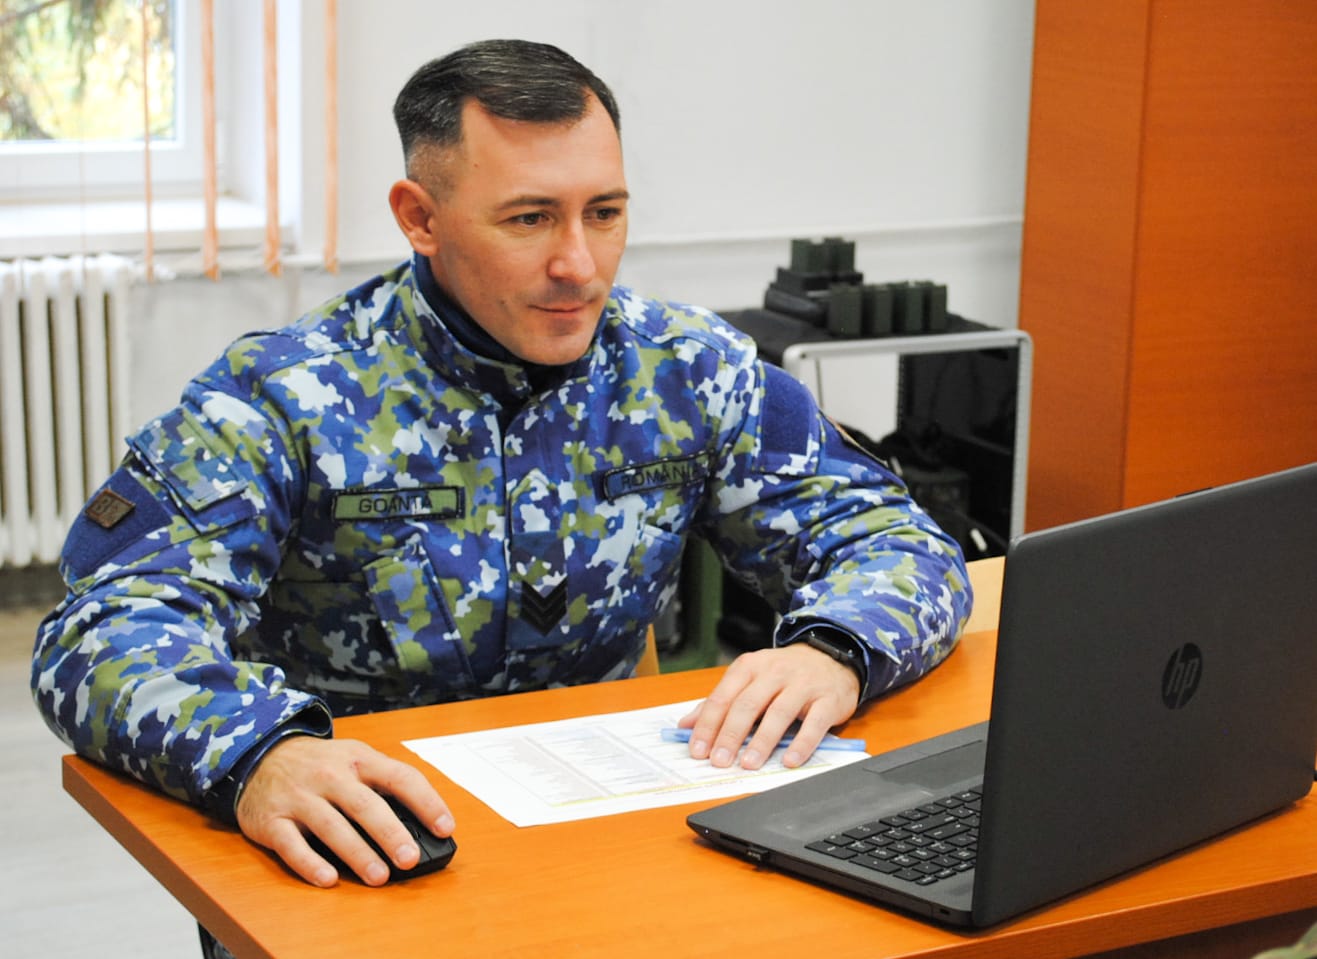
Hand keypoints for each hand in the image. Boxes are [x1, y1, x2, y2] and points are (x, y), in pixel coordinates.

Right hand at [235, 736, 454, 887]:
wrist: (261, 756)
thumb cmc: (320, 765)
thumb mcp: (353, 758)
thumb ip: (381, 784)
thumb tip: (419, 825)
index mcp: (358, 758)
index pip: (400, 777)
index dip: (426, 802)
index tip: (445, 827)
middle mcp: (330, 775)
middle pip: (365, 805)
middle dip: (391, 834)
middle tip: (410, 859)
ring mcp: (299, 797)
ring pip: (332, 827)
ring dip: (358, 853)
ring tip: (379, 876)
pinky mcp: (272, 820)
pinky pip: (291, 845)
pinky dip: (310, 863)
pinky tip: (328, 879)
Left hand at [678, 644, 860, 769]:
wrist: (830, 657)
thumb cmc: (784, 675)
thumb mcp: (749, 680)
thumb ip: (720, 702)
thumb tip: (685, 725)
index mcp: (749, 667)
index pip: (723, 697)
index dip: (708, 725)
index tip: (698, 751)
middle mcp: (774, 672)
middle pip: (747, 705)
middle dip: (731, 735)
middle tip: (719, 761)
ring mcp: (803, 685)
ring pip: (778, 713)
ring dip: (762, 741)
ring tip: (748, 764)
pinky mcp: (827, 699)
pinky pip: (814, 724)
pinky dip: (802, 744)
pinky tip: (789, 760)